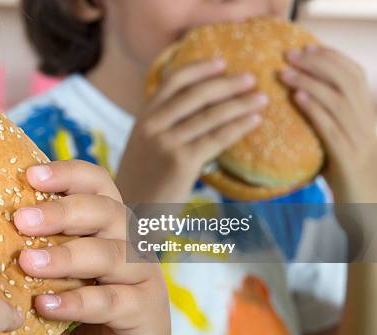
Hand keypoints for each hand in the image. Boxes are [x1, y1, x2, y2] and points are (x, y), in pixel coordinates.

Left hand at [14, 160, 170, 334]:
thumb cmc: (82, 299)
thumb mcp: (62, 265)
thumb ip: (44, 241)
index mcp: (110, 222)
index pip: (97, 183)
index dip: (68, 173)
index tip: (31, 175)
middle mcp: (131, 241)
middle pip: (105, 211)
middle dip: (61, 212)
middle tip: (21, 220)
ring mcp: (143, 276)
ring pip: (109, 255)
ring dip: (65, 256)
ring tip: (27, 263)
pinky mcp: (146, 311)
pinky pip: (111, 301)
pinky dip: (77, 301)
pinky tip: (45, 305)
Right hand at [116, 59, 265, 202]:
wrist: (130, 215)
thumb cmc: (143, 183)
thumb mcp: (143, 147)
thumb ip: (162, 126)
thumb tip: (196, 111)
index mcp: (143, 118)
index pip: (173, 81)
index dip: (199, 68)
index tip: (222, 62)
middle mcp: (152, 126)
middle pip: (196, 94)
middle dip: (227, 83)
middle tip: (252, 78)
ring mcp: (166, 143)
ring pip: (211, 115)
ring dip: (240, 104)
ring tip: (262, 98)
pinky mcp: (181, 163)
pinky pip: (217, 138)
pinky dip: (239, 127)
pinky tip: (254, 121)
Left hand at [281, 46, 376, 203]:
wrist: (369, 211)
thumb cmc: (349, 177)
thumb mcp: (340, 143)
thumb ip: (328, 122)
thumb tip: (299, 100)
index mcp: (368, 115)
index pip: (355, 75)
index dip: (331, 58)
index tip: (306, 47)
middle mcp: (368, 123)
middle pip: (346, 81)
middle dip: (317, 63)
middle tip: (289, 55)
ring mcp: (360, 140)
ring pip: (337, 100)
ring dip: (309, 81)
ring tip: (284, 72)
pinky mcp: (348, 158)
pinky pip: (331, 127)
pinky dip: (314, 108)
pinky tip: (297, 97)